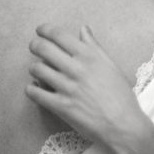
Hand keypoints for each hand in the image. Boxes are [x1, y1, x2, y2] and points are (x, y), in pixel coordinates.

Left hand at [25, 24, 151, 152]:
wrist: (122, 124)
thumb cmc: (120, 95)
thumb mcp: (111, 65)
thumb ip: (94, 46)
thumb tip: (83, 29)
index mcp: (89, 56)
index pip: (60, 36)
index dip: (46, 30)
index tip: (41, 30)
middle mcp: (76, 68)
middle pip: (44, 49)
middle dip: (35, 45)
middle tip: (34, 45)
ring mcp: (67, 87)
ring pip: (37, 69)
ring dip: (34, 68)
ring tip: (36, 70)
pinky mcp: (60, 106)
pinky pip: (36, 93)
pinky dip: (31, 89)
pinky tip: (34, 88)